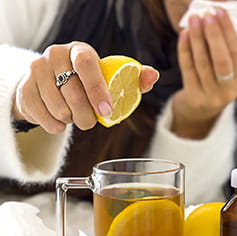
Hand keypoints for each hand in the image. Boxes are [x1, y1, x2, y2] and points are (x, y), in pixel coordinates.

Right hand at [13, 41, 158, 133]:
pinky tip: (61, 121)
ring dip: (71, 120)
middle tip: (92, 122)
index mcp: (79, 50)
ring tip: (76, 116)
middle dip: (86, 115)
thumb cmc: (90, 82)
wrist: (52, 83)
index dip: (98, 89)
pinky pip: (42, 116)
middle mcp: (55, 54)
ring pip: (57, 107)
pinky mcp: (24, 89)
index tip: (107, 111)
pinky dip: (55, 125)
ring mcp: (36, 70)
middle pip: (72, 91)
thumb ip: (134, 78)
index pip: (87, 64)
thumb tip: (153, 76)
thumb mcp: (112, 78)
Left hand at [173, 8, 236, 138]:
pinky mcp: (193, 96)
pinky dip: (185, 50)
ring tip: (194, 19)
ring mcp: (210, 95)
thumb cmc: (213, 82)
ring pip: (202, 63)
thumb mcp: (225, 72)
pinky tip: (184, 34)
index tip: (220, 12)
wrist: (200, 112)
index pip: (235, 52)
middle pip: (221, 60)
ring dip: (197, 38)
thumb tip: (216, 18)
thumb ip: (223, 49)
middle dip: (214, 35)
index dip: (228, 31)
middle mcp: (228, 90)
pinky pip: (188, 69)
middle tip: (207, 14)